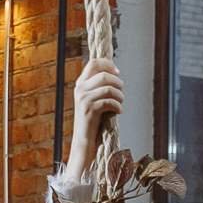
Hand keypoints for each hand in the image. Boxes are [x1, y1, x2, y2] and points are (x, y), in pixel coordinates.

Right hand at [66, 58, 122, 179]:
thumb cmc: (93, 119)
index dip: (108, 64)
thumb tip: (116, 73)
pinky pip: (109, 101)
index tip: (118, 72)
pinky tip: (118, 112)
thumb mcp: (95, 99)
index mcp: (81, 83)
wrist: (84, 139)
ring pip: (108, 88)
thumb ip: (100, 86)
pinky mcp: (89, 109)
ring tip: (120, 103)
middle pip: (104, 75)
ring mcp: (83, 99)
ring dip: (119, 96)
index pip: (94, 63)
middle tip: (121, 93)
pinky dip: (117, 106)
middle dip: (118, 83)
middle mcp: (80, 89)